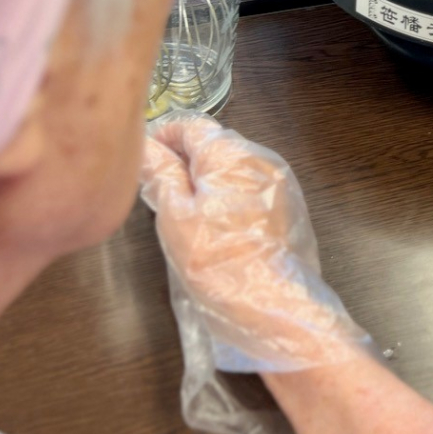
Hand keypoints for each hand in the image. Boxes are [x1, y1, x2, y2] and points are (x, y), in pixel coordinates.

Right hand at [141, 116, 368, 372]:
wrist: (275, 308)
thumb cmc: (218, 263)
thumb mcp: (175, 217)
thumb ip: (160, 174)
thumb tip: (145, 146)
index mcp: (231, 153)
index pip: (191, 125)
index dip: (163, 136)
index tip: (143, 159)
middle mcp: (261, 158)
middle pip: (213, 145)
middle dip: (184, 161)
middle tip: (157, 191)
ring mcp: (280, 184)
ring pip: (232, 170)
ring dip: (207, 181)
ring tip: (184, 213)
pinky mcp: (289, 209)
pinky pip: (250, 191)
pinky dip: (229, 198)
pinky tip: (216, 228)